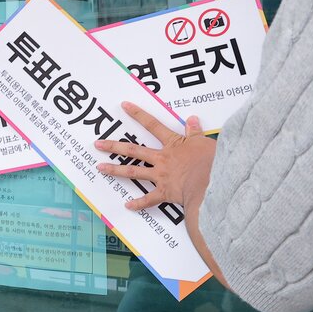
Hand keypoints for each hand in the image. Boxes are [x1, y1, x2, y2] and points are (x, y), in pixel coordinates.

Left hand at [95, 102, 216, 213]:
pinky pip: (149, 199)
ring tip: (100, 168)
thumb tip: (192, 118)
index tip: (124, 106)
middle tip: (98, 145)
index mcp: (172, 144)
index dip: (138, 114)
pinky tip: (127, 205)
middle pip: (134, 150)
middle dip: (114, 147)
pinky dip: (139, 203)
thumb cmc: (212, 160)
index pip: (152, 125)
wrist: (214, 181)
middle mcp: (162, 159)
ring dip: (116, 170)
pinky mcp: (165, 192)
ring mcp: (161, 176)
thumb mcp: (204, 141)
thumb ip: (195, 131)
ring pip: (134, 172)